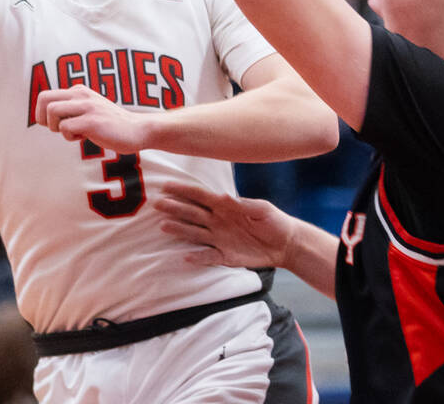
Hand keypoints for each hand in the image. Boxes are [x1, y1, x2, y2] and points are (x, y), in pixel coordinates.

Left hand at [34, 85, 152, 152]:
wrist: (137, 130)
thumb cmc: (110, 124)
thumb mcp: (88, 109)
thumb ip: (71, 108)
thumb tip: (44, 117)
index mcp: (78, 90)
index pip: (44, 95)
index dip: (41, 113)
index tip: (54, 124)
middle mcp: (81, 94)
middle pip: (44, 99)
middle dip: (43, 118)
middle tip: (56, 129)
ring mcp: (87, 107)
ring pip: (52, 111)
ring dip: (56, 127)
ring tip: (72, 132)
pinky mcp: (92, 121)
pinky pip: (66, 128)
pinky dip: (70, 137)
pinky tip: (84, 137)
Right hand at [154, 181, 297, 268]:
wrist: (286, 243)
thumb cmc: (274, 221)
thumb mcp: (263, 209)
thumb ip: (245, 204)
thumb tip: (225, 197)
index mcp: (225, 206)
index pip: (200, 196)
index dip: (184, 191)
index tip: (167, 186)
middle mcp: (217, 221)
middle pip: (192, 213)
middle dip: (175, 208)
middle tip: (157, 204)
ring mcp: (219, 239)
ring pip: (195, 233)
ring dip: (180, 230)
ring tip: (164, 226)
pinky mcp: (225, 256)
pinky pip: (208, 256)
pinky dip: (197, 257)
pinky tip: (185, 256)